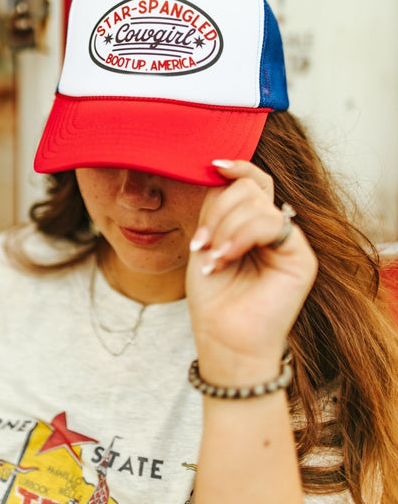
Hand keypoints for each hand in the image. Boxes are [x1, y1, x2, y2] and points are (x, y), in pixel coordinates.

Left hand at [186, 160, 317, 384]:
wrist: (224, 339)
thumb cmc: (214, 297)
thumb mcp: (206, 242)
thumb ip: (215, 209)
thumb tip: (218, 171)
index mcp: (251, 224)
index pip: (251, 182)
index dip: (237, 166)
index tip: (213, 165)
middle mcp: (273, 229)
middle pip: (250, 187)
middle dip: (217, 210)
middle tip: (202, 243)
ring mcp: (288, 241)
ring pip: (257, 203)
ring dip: (224, 228)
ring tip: (213, 258)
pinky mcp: (301, 256)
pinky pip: (271, 223)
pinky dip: (241, 236)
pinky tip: (226, 257)